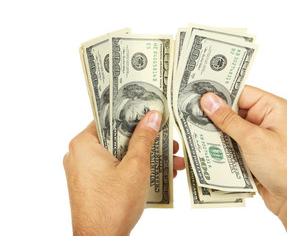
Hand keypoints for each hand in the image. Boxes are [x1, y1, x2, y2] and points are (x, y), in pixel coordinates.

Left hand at [63, 111, 183, 235]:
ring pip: (120, 154)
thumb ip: (144, 138)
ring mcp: (86, 171)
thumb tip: (151, 116)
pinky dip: (134, 169)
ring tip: (172, 161)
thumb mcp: (136, 166)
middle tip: (167, 141)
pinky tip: (159, 175)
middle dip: (147, 141)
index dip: (133, 115)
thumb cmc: (112, 206)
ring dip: (146, 158)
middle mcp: (80, 155)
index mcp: (84, 144)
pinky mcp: (93, 184)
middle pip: (118, 137)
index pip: (110, 118)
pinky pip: (115, 168)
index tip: (151, 113)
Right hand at [200, 86, 286, 234]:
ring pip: (229, 129)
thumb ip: (228, 119)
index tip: (197, 93)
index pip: (240, 92)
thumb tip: (209, 100)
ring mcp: (258, 137)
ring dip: (215, 133)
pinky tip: (205, 149)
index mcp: (271, 107)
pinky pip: (231, 144)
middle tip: (190, 114)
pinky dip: (220, 147)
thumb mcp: (253, 139)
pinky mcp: (252, 152)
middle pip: (233, 110)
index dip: (219, 93)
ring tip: (194, 132)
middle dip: (214, 115)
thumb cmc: (286, 166)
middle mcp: (264, 119)